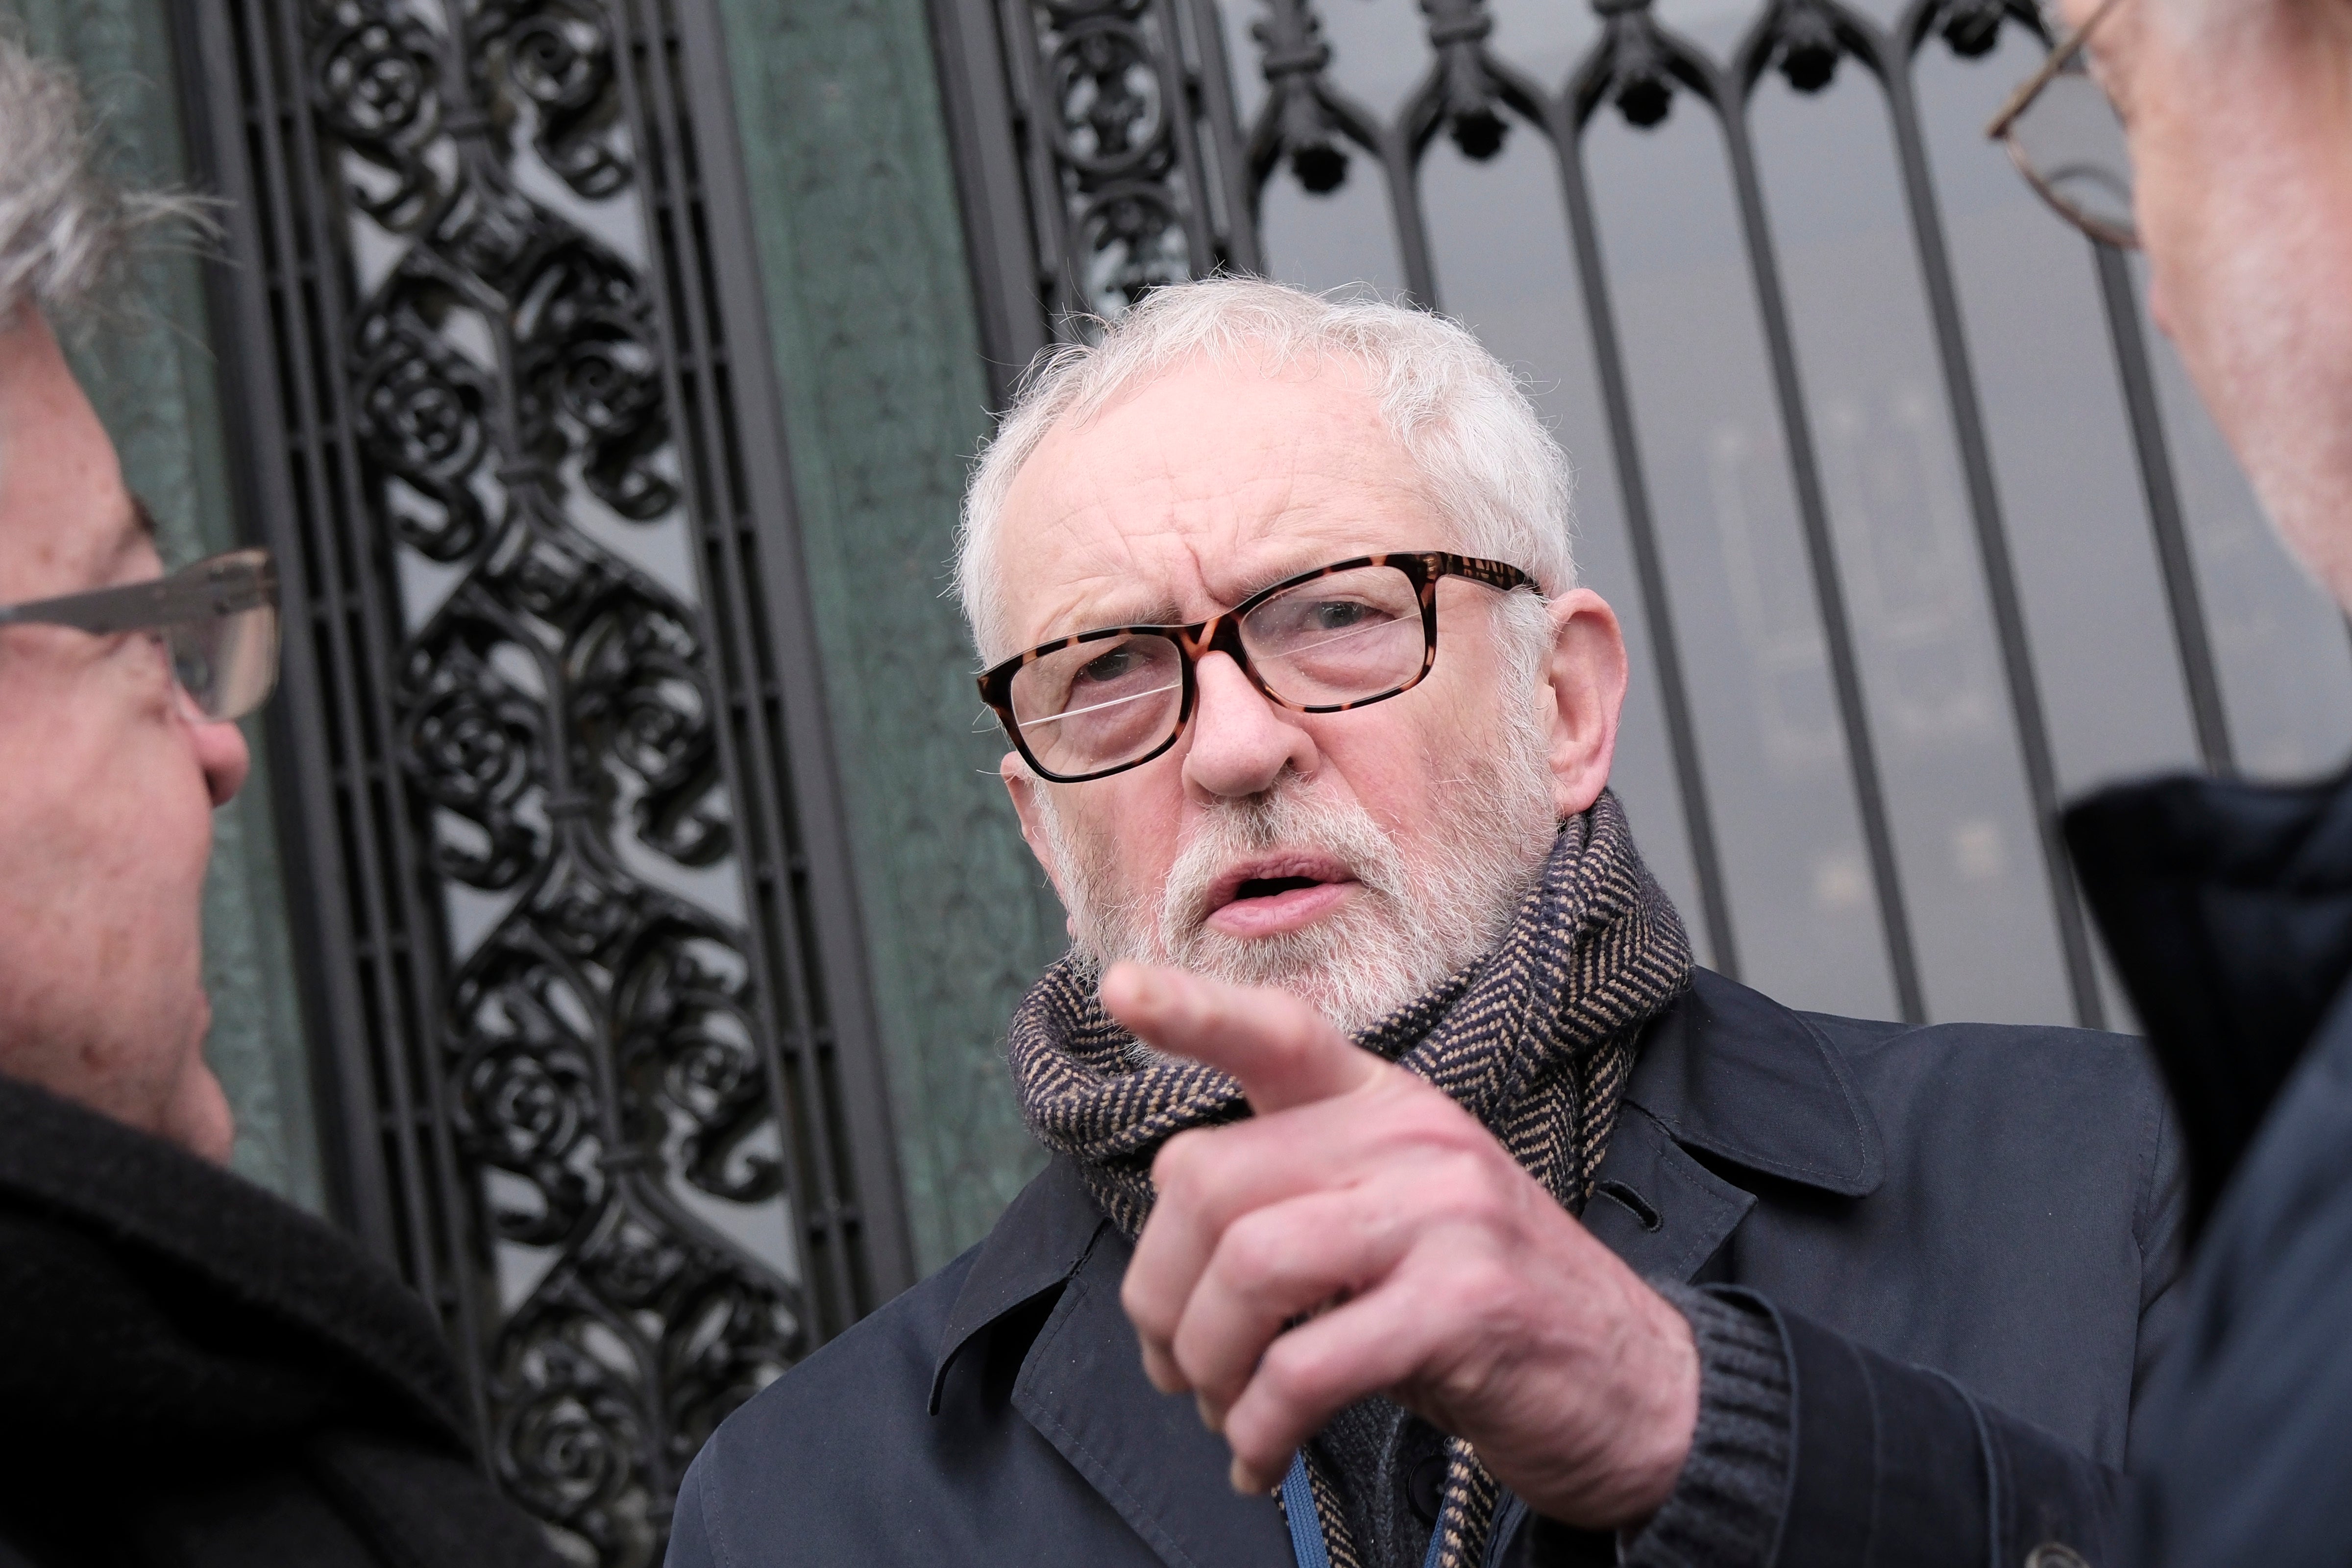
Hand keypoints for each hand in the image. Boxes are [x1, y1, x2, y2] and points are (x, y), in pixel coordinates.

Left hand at [1106, 961, 1697, 1528]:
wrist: (1639, 1392)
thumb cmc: (1487, 1311)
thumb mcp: (1398, 1221)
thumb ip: (1298, 1203)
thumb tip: (1169, 1263)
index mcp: (1388, 1105)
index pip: (1280, 1034)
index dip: (1194, 1012)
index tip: (1119, 991)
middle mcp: (1415, 1138)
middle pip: (1212, 1181)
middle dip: (1160, 1290)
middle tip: (1174, 1366)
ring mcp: (1445, 1215)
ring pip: (1247, 1268)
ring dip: (1205, 1363)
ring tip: (1224, 1412)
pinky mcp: (1463, 1307)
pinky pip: (1304, 1366)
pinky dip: (1258, 1430)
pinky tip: (1261, 1459)